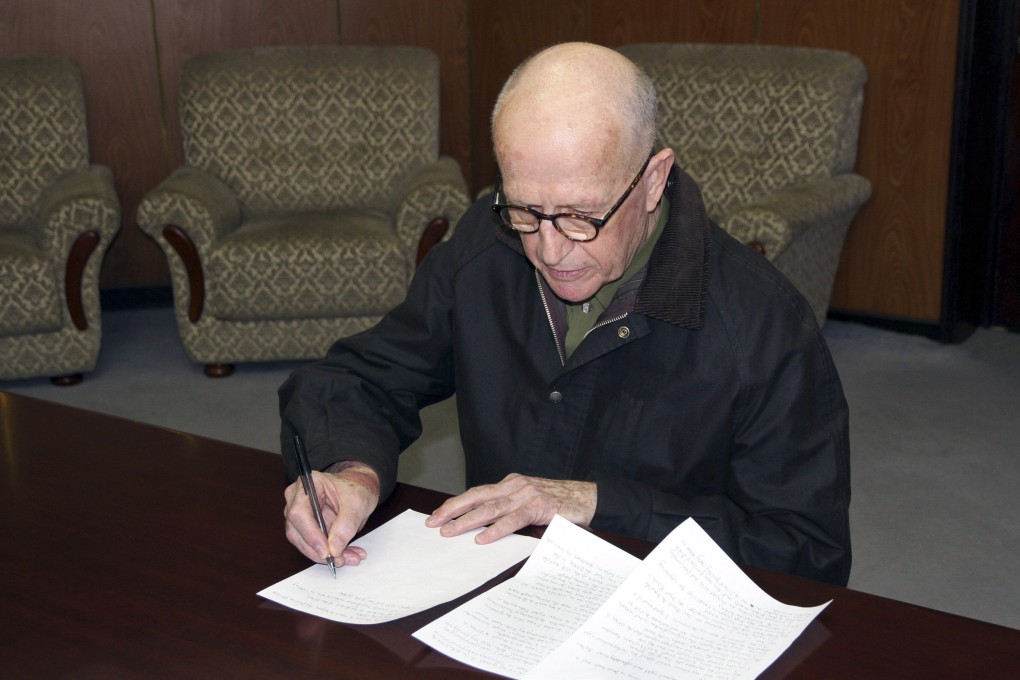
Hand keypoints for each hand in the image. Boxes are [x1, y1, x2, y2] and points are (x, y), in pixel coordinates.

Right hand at [283, 462, 379, 566]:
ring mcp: (300, 514)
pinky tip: (346, 555)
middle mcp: (297, 499)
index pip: (299, 513)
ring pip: (303, 542)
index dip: (311, 535)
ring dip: (325, 555)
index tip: (327, 551)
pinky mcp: (307, 528)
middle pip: (297, 531)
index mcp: (308, 485)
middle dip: (318, 550)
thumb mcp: (357, 503)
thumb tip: (334, 549)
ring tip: (349, 557)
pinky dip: (330, 553)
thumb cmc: (357, 487)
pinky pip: (313, 545)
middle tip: (340, 559)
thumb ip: (346, 525)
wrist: (360, 487)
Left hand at [425, 473, 595, 543]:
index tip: (438, 515)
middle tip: (433, 523)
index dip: (456, 504)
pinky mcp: (540, 507)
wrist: (590, 499)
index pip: (478, 493)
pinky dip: (496, 529)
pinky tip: (482, 538)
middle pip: (477, 497)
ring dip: (467, 520)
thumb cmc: (560, 504)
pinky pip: (513, 519)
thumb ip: (510, 511)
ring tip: (450, 531)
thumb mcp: (530, 504)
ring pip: (491, 508)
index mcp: (512, 484)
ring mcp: (527, 495)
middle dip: (453, 509)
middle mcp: (516, 486)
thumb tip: (483, 527)